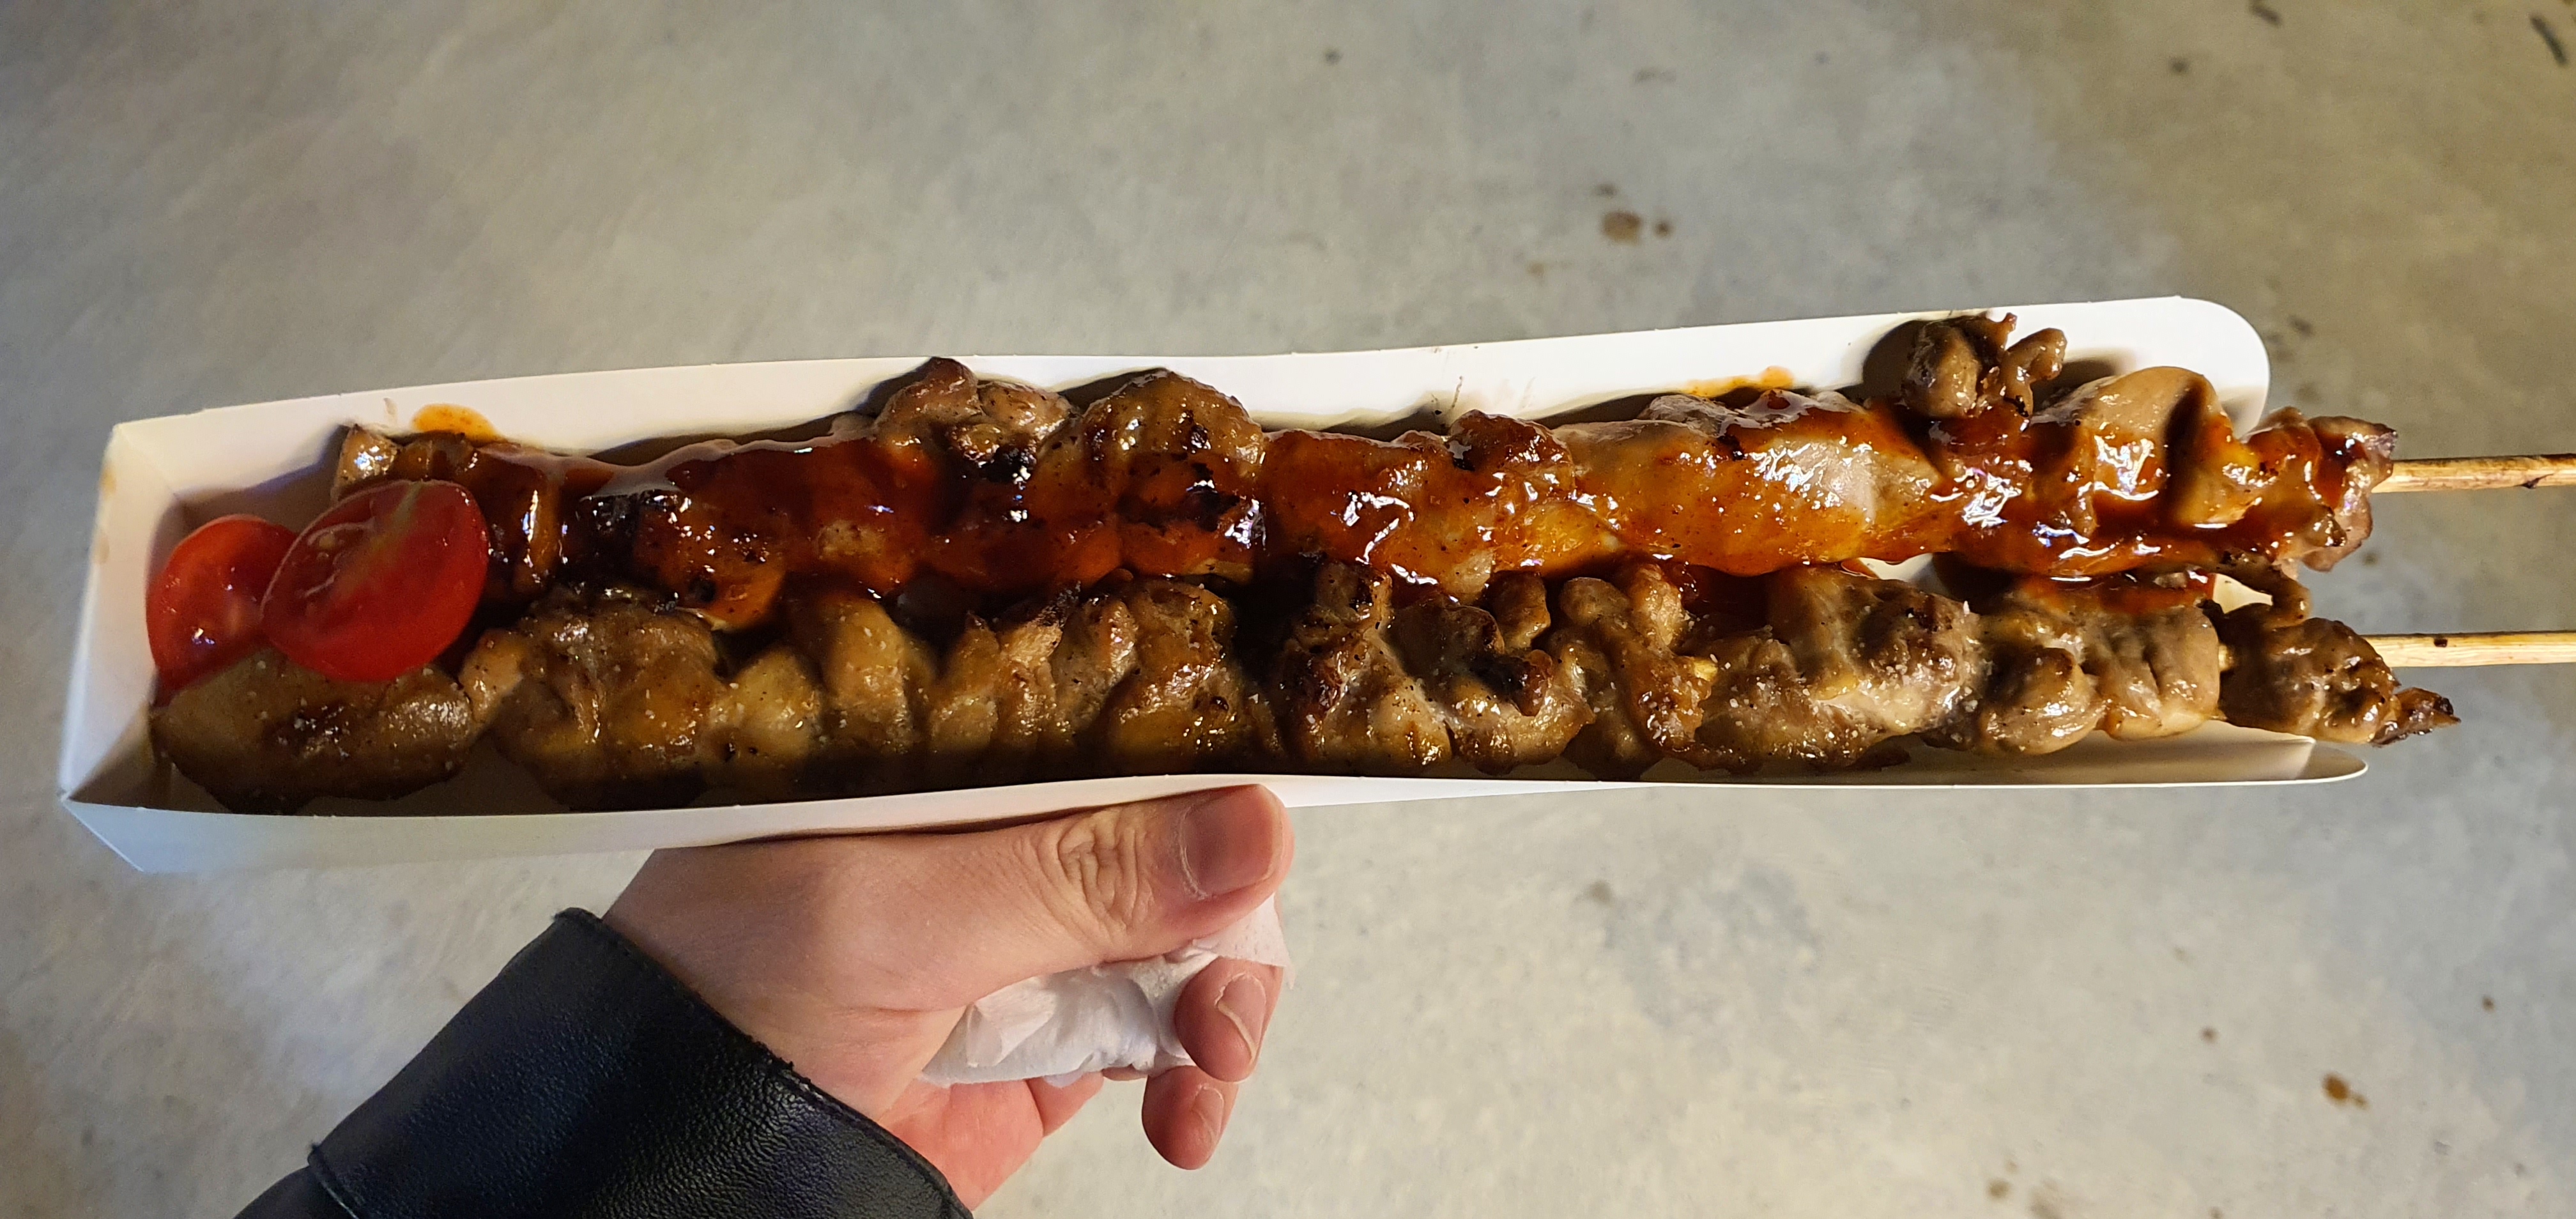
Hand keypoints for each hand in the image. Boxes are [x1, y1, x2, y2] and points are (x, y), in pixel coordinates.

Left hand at [603, 786, 1292, 1207]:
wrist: (649, 1185)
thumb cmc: (715, 1009)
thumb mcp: (890, 920)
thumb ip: (1076, 875)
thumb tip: (1263, 824)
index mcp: (935, 761)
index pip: (1100, 722)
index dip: (1197, 758)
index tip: (1265, 818)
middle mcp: (986, 843)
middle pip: (1166, 835)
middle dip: (1223, 907)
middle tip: (1224, 994)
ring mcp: (1017, 951)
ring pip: (1181, 940)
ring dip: (1221, 999)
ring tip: (1207, 1068)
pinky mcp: (1037, 1054)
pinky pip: (1156, 1040)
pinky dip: (1194, 1074)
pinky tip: (1188, 1114)